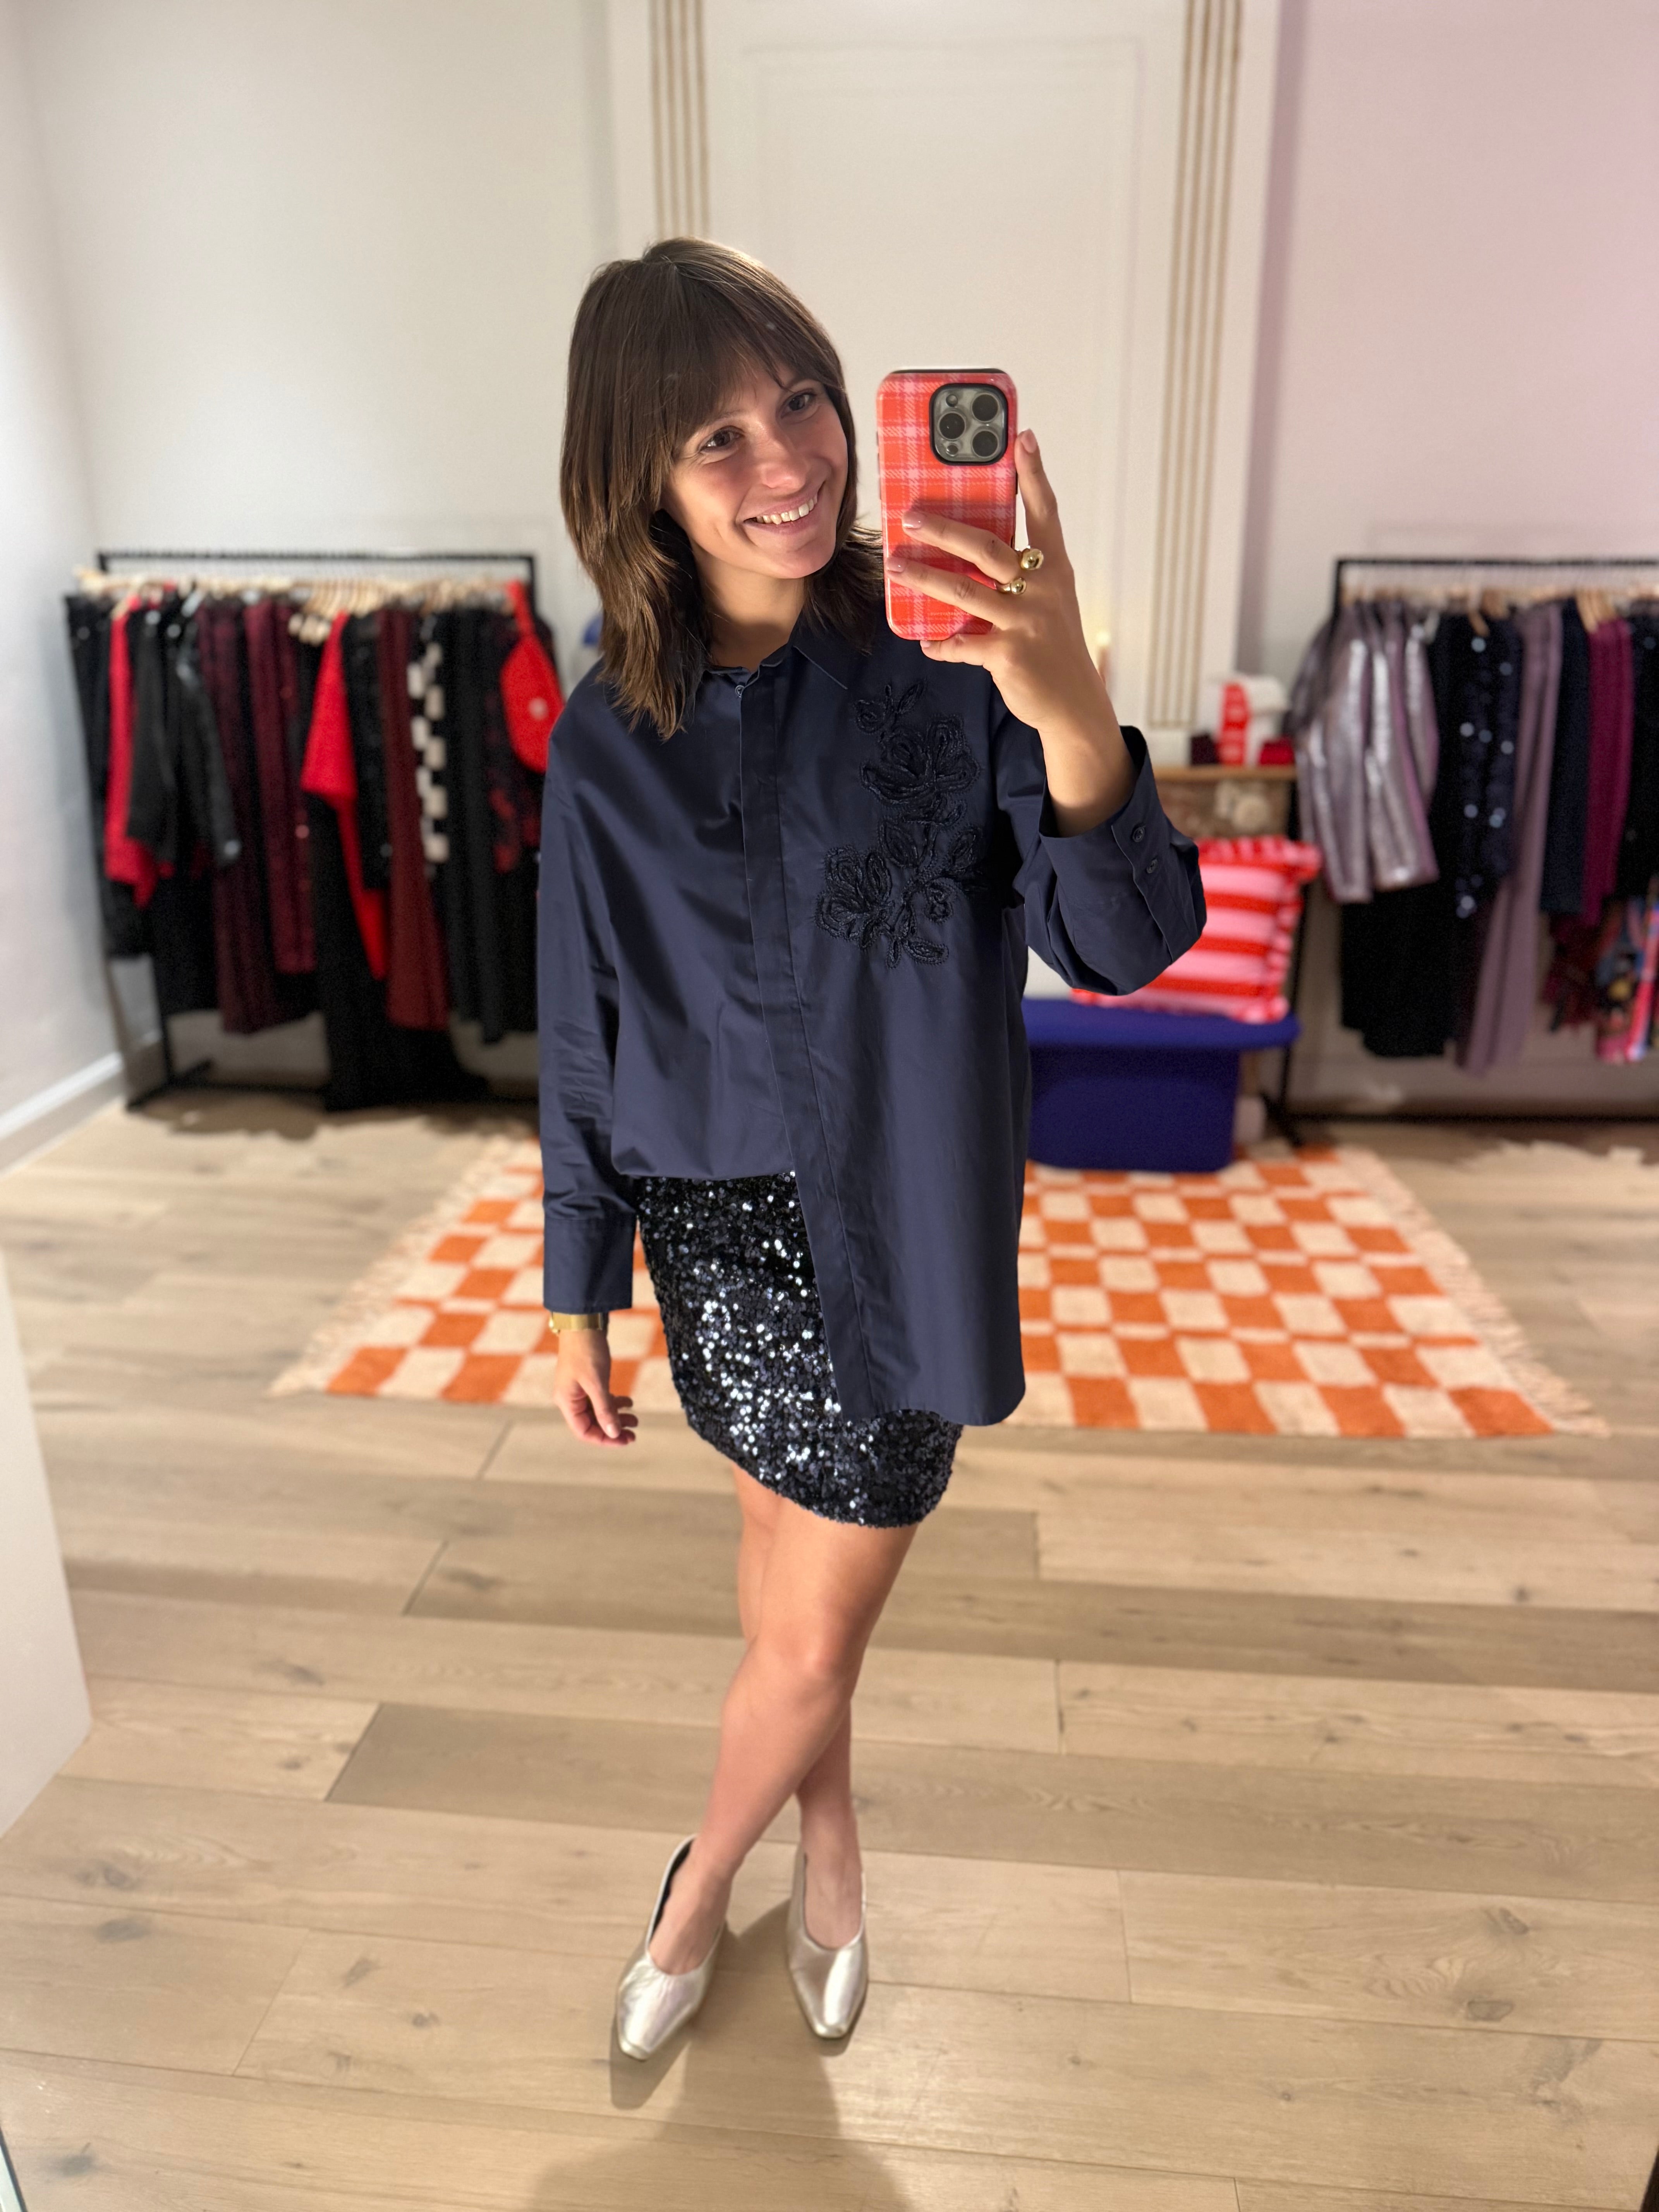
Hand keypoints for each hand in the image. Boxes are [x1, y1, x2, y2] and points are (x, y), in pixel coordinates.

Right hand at [552, 1328, 636, 1446]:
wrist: (583, 1322)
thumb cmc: (586, 1351)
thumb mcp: (597, 1383)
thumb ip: (605, 1409)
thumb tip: (614, 1433)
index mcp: (567, 1402)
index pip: (584, 1431)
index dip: (604, 1439)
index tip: (625, 1440)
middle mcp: (570, 1399)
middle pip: (592, 1423)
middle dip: (613, 1430)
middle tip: (634, 1434)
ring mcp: (578, 1389)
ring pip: (598, 1411)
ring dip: (616, 1416)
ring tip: (636, 1419)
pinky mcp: (587, 1380)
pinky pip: (600, 1398)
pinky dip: (614, 1402)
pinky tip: (629, 1401)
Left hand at [887, 429, 1133, 831]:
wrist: (1074, 703)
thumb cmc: (1052, 644)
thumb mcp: (1049, 599)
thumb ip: (1020, 572)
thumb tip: (966, 548)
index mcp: (1055, 568)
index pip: (1046, 512)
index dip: (1033, 474)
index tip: (1021, 437)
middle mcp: (1043, 589)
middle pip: (988, 548)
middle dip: (945, 529)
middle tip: (910, 515)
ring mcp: (1026, 623)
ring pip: (965, 593)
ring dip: (924, 577)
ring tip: (895, 565)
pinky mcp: (1008, 656)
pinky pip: (962, 644)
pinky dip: (939, 643)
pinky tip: (923, 639)